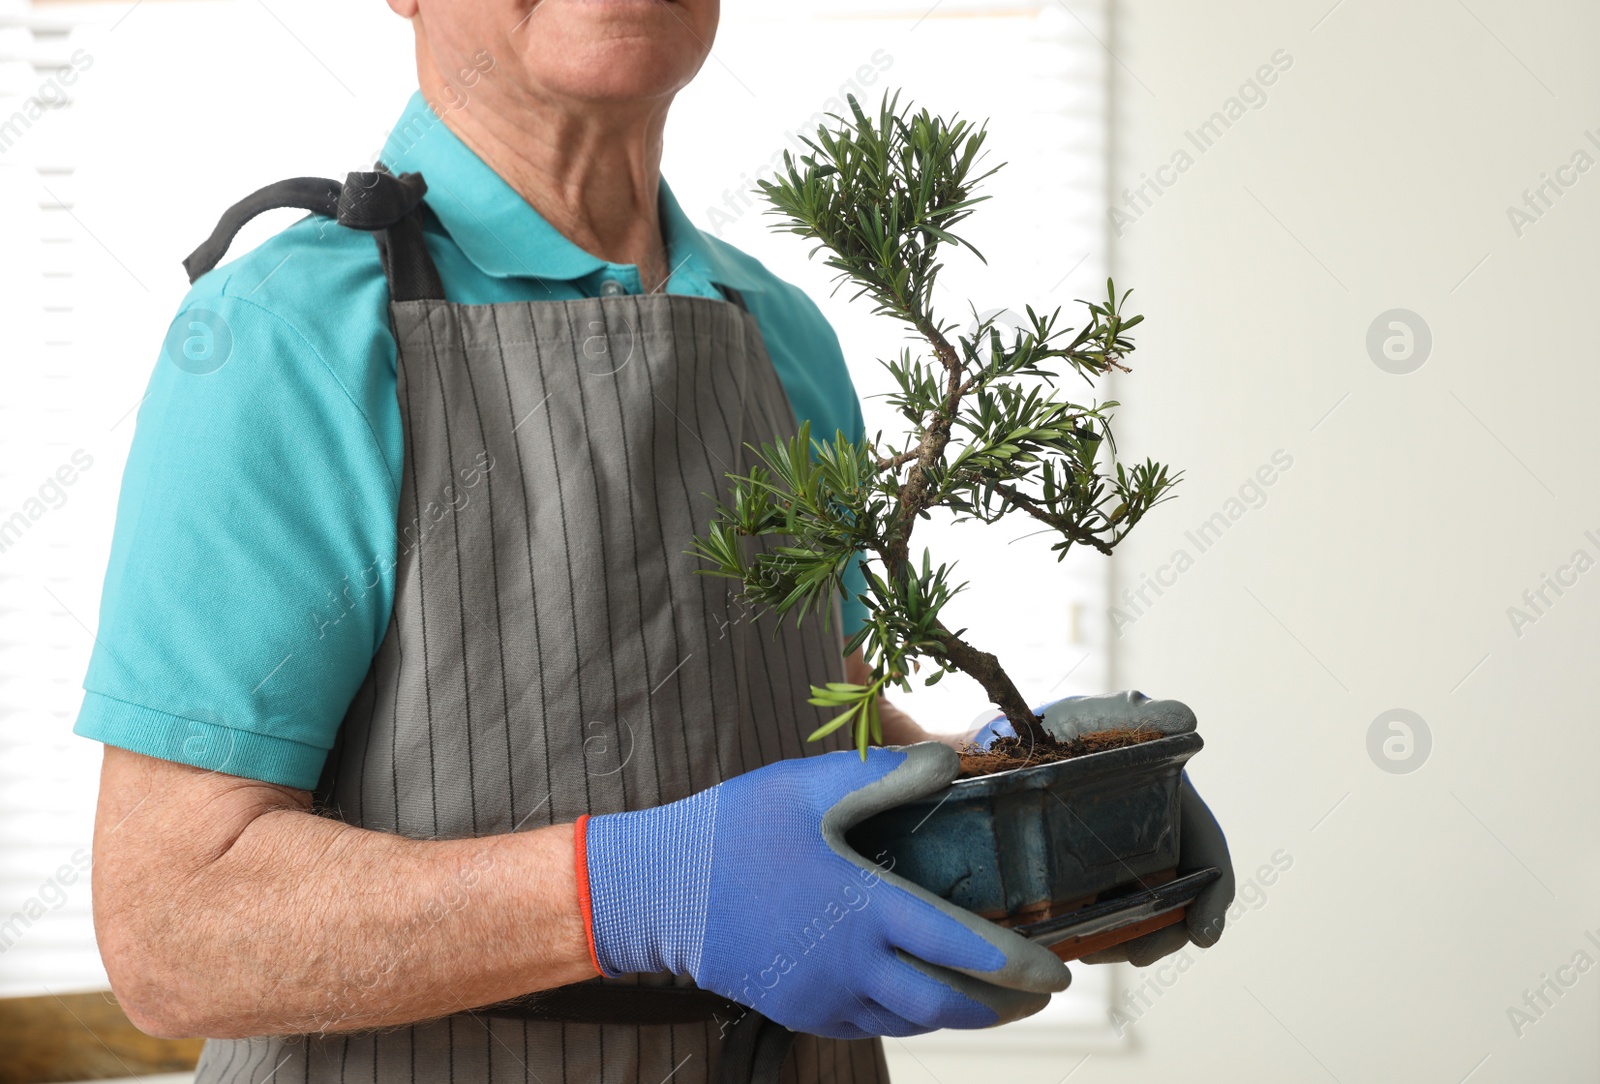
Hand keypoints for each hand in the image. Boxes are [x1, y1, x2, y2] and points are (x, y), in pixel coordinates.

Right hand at [577, 743, 1069, 1038]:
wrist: (656, 889)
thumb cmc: (734, 828)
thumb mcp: (808, 786)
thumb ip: (884, 775)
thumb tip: (949, 761)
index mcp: (862, 907)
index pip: (963, 948)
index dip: (1019, 964)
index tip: (1059, 971)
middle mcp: (850, 965)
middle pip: (949, 1004)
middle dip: (1004, 1005)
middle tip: (1039, 995)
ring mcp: (823, 997)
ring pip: (913, 1020)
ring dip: (959, 1012)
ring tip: (991, 996)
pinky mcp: (800, 1011)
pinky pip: (871, 1024)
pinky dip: (909, 1015)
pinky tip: (920, 994)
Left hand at [970, 692, 1234, 966]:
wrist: (1010, 747)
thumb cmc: (1068, 726)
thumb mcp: (1102, 716)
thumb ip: (1139, 713)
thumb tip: (1187, 720)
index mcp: (1176, 804)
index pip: (1209, 856)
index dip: (1214, 897)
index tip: (1205, 935)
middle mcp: (1158, 839)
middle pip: (1179, 899)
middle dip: (1166, 933)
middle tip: (1137, 954)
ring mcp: (1125, 863)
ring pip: (1141, 916)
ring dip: (1128, 940)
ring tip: (1096, 950)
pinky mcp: (1088, 881)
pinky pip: (1103, 918)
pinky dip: (1096, 934)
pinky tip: (1073, 940)